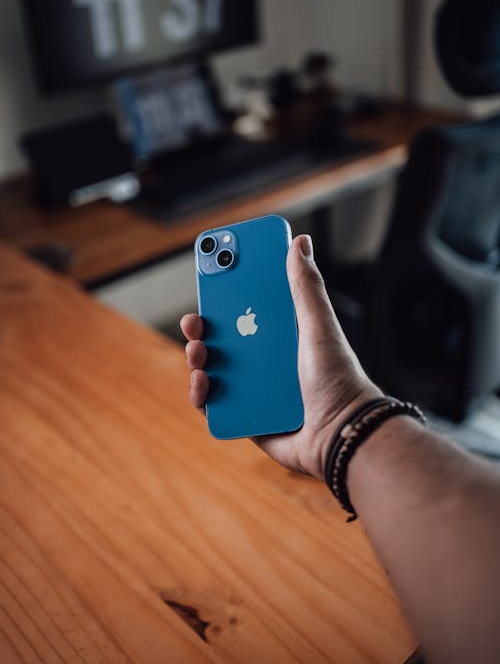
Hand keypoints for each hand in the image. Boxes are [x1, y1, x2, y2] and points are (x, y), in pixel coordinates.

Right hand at [181, 234, 380, 479]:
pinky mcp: (249, 419)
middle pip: (224, 340)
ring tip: (198, 352)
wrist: (342, 435)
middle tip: (195, 321)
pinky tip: (203, 384)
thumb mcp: (318, 326)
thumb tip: (299, 242)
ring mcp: (256, 391)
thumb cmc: (337, 379)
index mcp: (282, 337)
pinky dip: (203, 395)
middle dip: (203, 328)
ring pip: (214, 370)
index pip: (248, 310)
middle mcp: (267, 362)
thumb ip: (306, 285)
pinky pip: (217, 405)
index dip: (226, 296)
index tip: (210, 280)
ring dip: (198, 359)